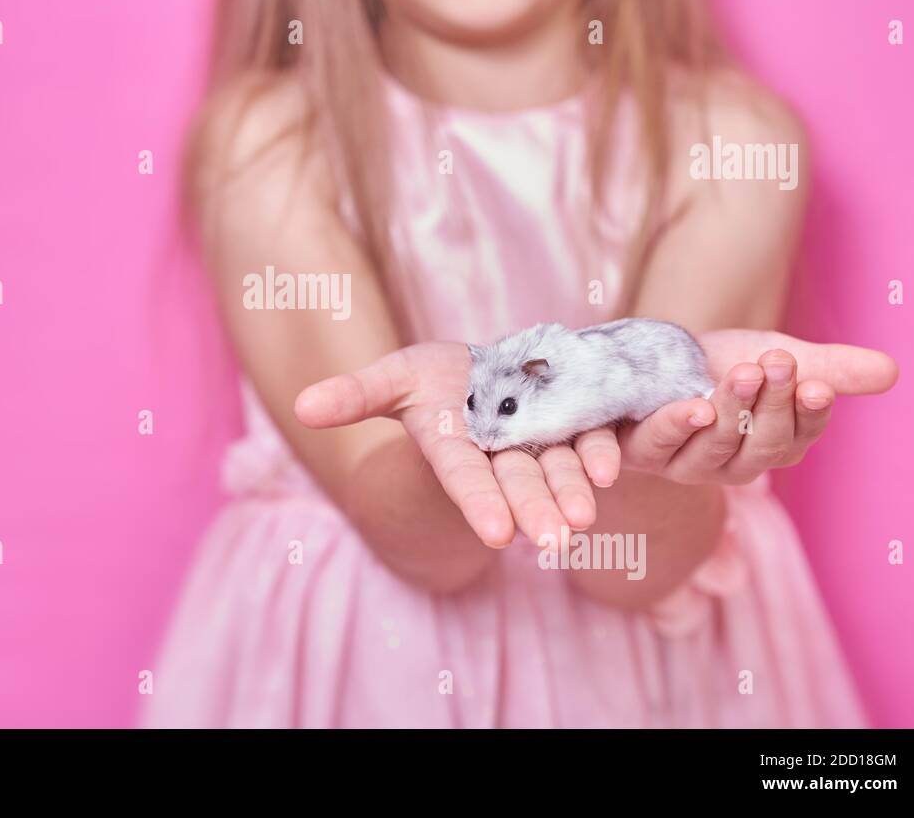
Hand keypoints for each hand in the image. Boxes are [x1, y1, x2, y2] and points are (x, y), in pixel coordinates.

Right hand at [294, 342, 598, 549]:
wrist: (489, 375)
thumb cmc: (433, 382)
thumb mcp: (393, 379)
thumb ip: (354, 396)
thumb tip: (301, 407)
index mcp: (453, 446)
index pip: (465, 479)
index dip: (479, 504)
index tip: (498, 534)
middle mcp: (498, 452)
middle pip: (517, 484)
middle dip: (536, 511)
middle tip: (557, 540)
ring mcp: (540, 441)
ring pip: (557, 469)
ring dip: (572, 492)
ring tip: (586, 518)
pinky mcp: (575, 422)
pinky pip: (590, 439)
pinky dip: (600, 453)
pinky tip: (612, 467)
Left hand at [586, 330, 898, 485]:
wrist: (648, 364)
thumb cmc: (717, 366)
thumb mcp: (773, 359)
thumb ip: (827, 367)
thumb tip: (890, 371)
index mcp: (772, 445)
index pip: (800, 436)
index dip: (809, 413)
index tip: (817, 385)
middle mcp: (733, 464)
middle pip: (762, 443)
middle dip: (772, 403)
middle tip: (778, 363)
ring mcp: (687, 463)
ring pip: (716, 443)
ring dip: (732, 407)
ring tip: (745, 371)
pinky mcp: (644, 450)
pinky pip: (662, 442)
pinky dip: (679, 425)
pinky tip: (696, 408)